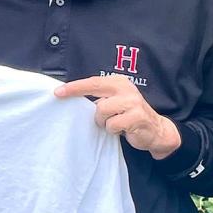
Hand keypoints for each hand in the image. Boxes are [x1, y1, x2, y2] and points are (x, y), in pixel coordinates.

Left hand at [54, 75, 180, 157]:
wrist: (156, 129)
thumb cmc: (129, 115)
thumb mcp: (115, 101)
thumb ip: (101, 98)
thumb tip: (73, 99)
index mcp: (119, 82)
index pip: (92, 82)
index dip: (74, 87)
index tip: (57, 92)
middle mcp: (126, 89)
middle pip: (96, 94)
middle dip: (86, 103)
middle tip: (80, 110)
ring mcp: (132, 102)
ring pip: (101, 112)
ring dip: (104, 122)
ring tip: (115, 124)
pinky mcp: (136, 117)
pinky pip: (112, 125)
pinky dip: (113, 130)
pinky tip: (123, 129)